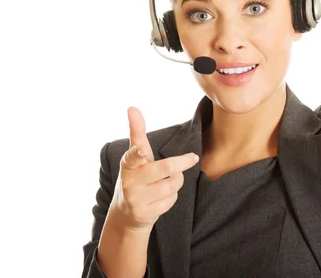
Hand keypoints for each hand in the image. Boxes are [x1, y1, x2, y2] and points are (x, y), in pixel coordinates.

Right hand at [109, 106, 198, 231]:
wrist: (126, 213)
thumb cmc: (136, 177)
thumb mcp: (135, 157)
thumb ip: (137, 133)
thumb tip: (132, 107)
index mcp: (127, 164)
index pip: (132, 156)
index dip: (138, 153)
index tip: (142, 150)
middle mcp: (129, 181)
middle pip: (164, 168)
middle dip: (182, 162)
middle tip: (193, 157)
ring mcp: (136, 199)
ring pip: (172, 184)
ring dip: (177, 180)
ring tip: (169, 180)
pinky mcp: (144, 213)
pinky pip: (171, 200)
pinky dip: (172, 197)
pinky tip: (162, 197)